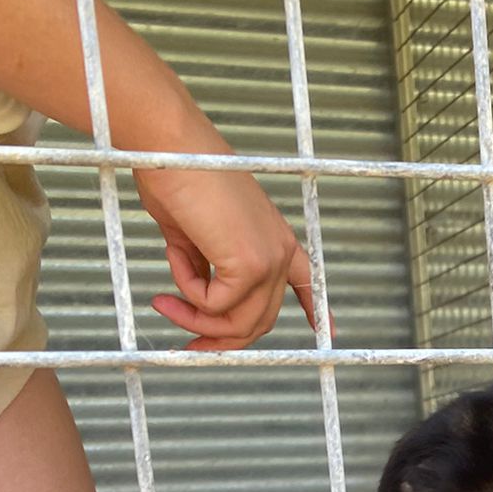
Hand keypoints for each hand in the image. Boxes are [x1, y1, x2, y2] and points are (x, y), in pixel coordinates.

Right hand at [135, 142, 319, 351]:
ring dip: (195, 321)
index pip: (306, 279)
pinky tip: (174, 258)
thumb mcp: (195, 233)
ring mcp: (269, 258)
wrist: (167, 145)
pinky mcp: (250, 263)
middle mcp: (280, 249)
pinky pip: (216, 305)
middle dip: (219, 338)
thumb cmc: (174, 175)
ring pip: (238, 322)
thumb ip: (207, 267)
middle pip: (259, 319)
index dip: (316, 308)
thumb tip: (199, 298)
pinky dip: (188, 293)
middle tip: (186, 346)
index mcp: (273, 236)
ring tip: (163, 303)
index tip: (329, 332)